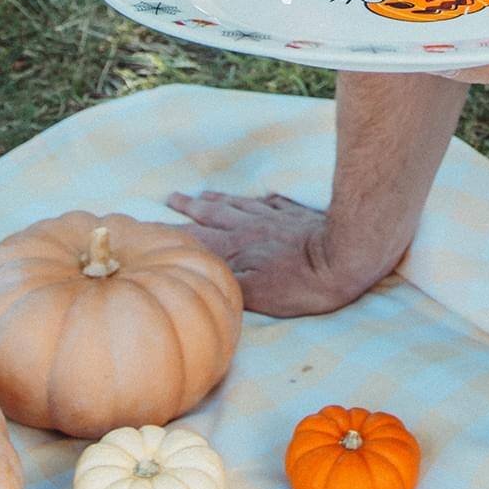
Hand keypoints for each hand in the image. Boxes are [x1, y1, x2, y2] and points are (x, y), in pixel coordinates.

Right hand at [164, 190, 388, 316]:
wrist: (343, 255)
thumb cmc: (300, 284)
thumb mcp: (254, 294)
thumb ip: (223, 282)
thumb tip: (195, 272)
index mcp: (235, 247)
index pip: (193, 238)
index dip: (169, 233)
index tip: (145, 226)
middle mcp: (248, 227)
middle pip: (212, 214)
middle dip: (188, 209)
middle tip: (169, 198)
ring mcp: (271, 217)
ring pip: (236, 204)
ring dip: (215, 199)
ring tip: (200, 194)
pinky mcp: (294, 213)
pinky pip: (268, 201)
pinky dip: (256, 199)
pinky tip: (257, 196)